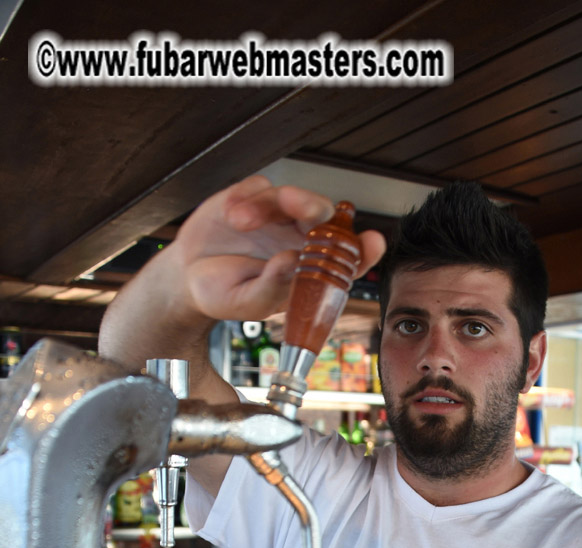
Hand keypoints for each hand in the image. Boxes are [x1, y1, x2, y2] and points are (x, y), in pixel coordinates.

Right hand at [99, 175, 385, 375]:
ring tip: (239, 220)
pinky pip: (260, 186)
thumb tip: (293, 263)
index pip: (347, 259)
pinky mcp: (255, 197)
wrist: (186, 278)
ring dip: (266, 204)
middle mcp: (301, 241)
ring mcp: (279, 218)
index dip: (363, 249)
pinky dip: (246, 196)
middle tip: (294, 204)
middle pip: (324, 216)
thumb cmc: (224, 294)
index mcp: (309, 272)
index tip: (372, 242)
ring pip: (289, 196)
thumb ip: (271, 287)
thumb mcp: (246, 302)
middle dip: (313, 206)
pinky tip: (231, 214)